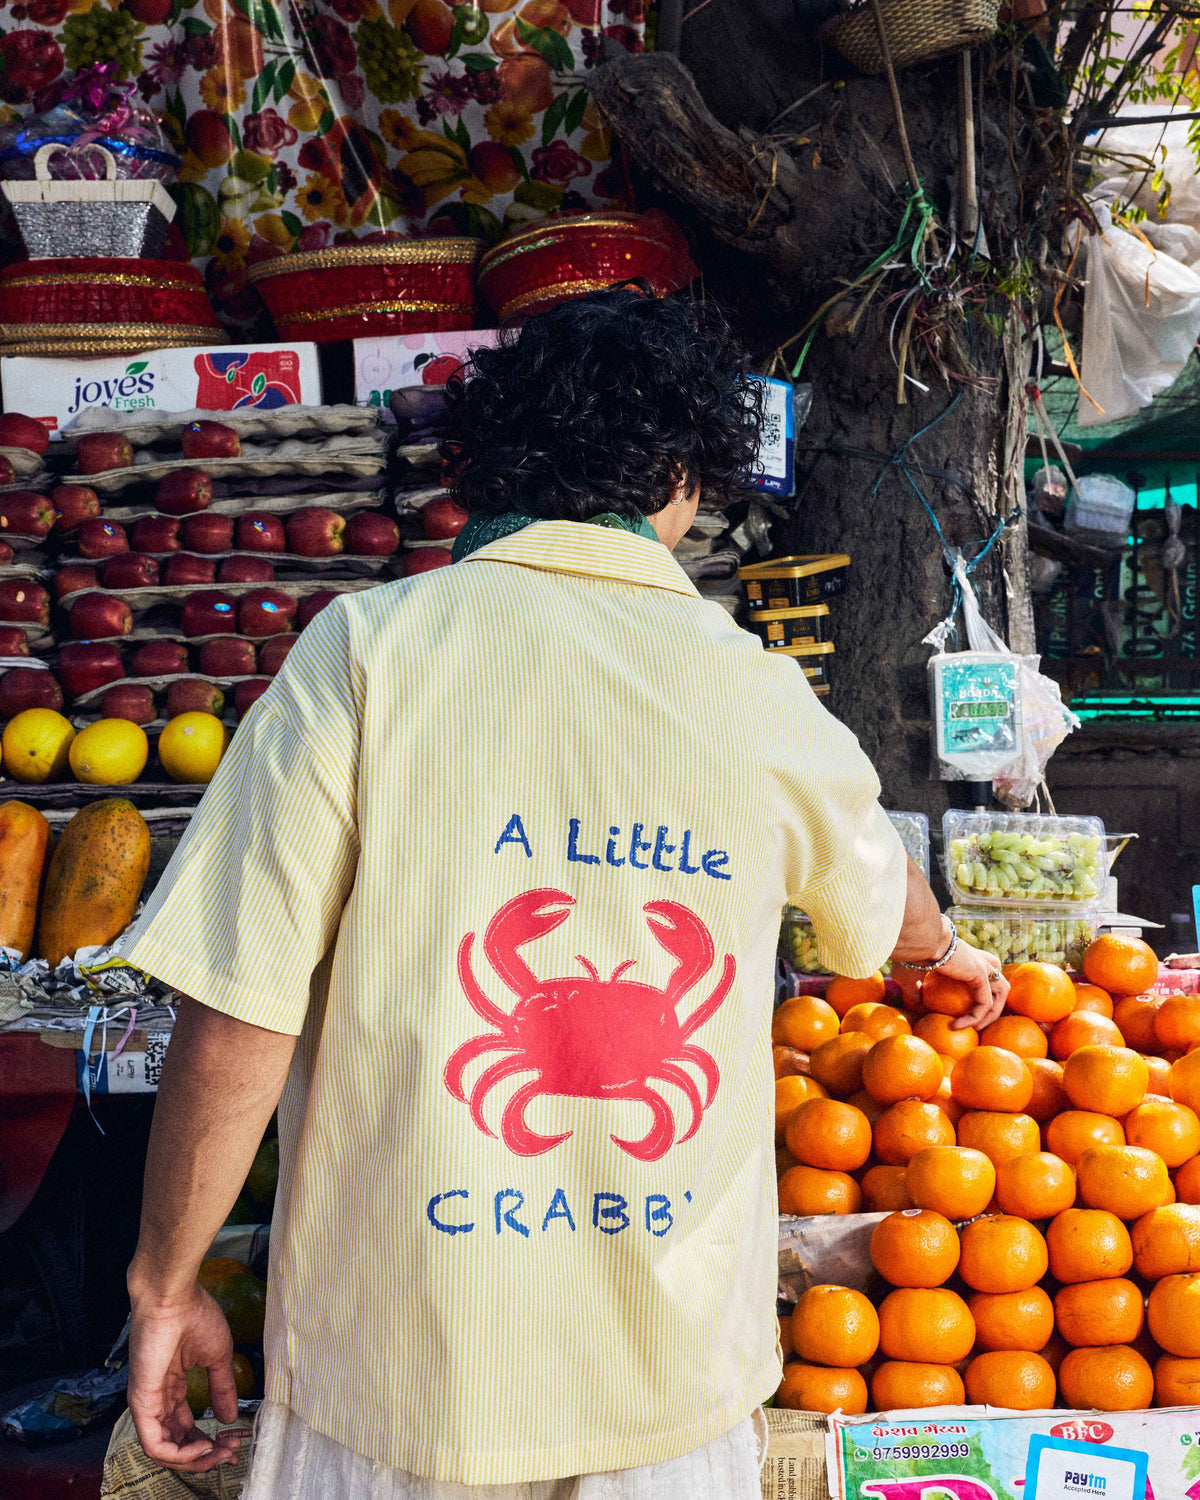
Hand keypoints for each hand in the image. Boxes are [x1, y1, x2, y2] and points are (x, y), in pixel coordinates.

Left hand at [126, 1281, 241, 1472]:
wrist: (173, 1297)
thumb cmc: (194, 1315)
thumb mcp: (217, 1356)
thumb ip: (222, 1388)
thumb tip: (229, 1417)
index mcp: (172, 1386)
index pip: (185, 1427)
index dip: (208, 1440)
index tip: (232, 1441)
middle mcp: (157, 1399)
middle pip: (175, 1443)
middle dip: (203, 1454)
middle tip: (228, 1452)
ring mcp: (147, 1402)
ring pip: (164, 1450)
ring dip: (193, 1458)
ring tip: (217, 1452)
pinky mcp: (141, 1403)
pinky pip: (154, 1444)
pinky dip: (178, 1454)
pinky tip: (201, 1446)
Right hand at [893, 936, 1007, 1031]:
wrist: (917, 941)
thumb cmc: (910, 955)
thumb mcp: (909, 977)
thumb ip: (916, 990)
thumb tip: (918, 1002)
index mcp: (965, 956)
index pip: (986, 971)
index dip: (982, 991)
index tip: (963, 1011)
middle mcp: (978, 958)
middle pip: (1000, 982)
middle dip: (994, 1005)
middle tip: (976, 1024)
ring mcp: (982, 965)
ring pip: (1002, 991)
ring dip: (992, 1013)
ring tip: (974, 1029)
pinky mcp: (980, 974)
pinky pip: (986, 1002)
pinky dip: (975, 1018)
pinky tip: (957, 1026)